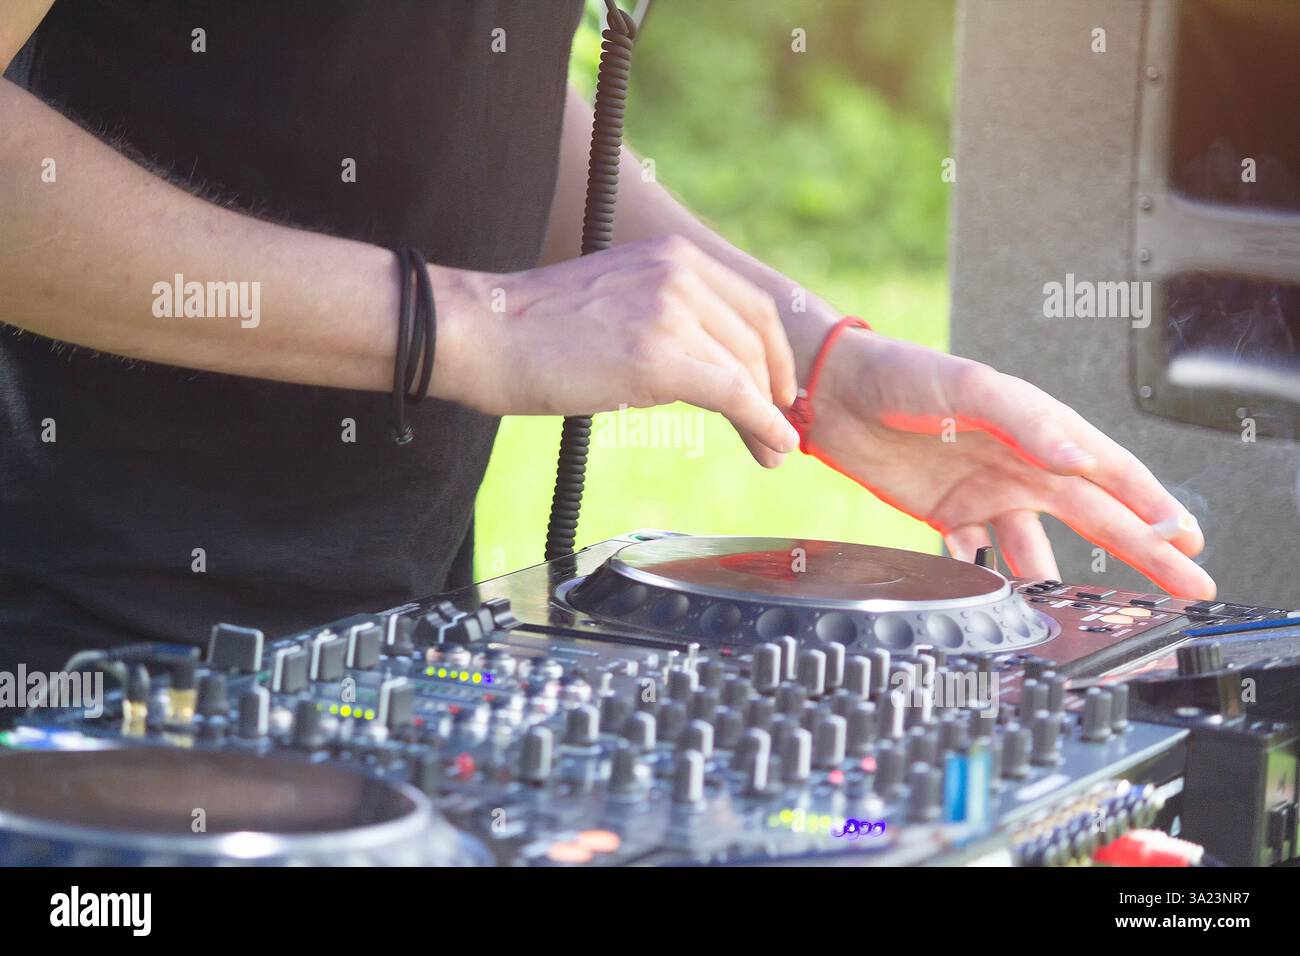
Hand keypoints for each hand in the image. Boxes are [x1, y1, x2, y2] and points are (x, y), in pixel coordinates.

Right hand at [445, 236, 798, 461]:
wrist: (483, 333)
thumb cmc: (532, 328)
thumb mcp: (615, 299)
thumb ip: (661, 313)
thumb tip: (700, 361)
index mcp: (672, 256)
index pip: (750, 305)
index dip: (774, 353)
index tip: (779, 388)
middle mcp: (679, 274)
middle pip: (755, 339)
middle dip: (774, 391)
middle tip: (782, 431)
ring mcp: (670, 313)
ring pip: (746, 371)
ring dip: (769, 417)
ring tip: (773, 452)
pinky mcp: (659, 358)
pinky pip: (732, 395)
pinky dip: (763, 424)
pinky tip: (774, 446)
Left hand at [806, 327, 1214, 598]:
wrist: (833, 393)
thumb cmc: (903, 374)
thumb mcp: (968, 388)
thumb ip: (1025, 421)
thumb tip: (1077, 459)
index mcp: (1040, 431)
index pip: (1112, 473)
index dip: (1154, 506)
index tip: (1190, 541)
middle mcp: (1022, 464)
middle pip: (1094, 515)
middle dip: (1142, 550)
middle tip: (1185, 587)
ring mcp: (986, 491)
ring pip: (1037, 544)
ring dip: (1054, 574)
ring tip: (1075, 607)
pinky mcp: (947, 513)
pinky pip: (978, 553)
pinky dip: (986, 572)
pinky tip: (991, 589)